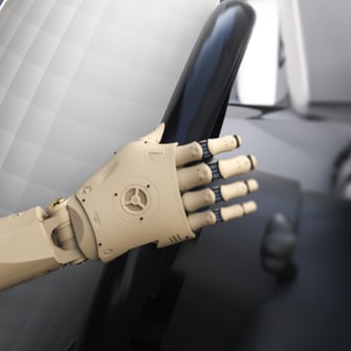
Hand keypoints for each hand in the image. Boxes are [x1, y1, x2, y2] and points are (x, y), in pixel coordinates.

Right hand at [62, 126, 258, 261]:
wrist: (96, 217)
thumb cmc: (111, 181)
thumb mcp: (128, 153)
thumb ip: (151, 139)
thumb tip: (165, 126)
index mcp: (162, 161)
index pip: (198, 149)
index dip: (221, 144)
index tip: (236, 141)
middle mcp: (171, 182)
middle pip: (210, 171)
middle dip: (236, 166)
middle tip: (253, 161)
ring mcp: (174, 204)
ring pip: (214, 195)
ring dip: (238, 189)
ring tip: (253, 184)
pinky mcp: (176, 224)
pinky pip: (209, 218)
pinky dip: (230, 213)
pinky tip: (246, 207)